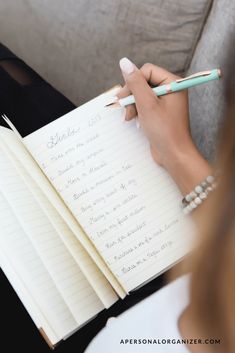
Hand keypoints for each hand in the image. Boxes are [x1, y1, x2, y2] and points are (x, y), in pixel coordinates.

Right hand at [118, 58, 211, 193]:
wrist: (174, 155)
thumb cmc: (164, 130)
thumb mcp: (147, 104)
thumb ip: (135, 82)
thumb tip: (124, 62)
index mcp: (173, 83)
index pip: (147, 70)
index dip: (134, 81)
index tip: (124, 96)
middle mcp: (171, 90)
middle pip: (144, 82)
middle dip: (132, 95)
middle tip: (123, 108)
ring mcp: (165, 103)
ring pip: (142, 95)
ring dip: (132, 105)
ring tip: (128, 118)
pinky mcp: (160, 114)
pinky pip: (145, 106)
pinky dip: (137, 112)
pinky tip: (134, 121)